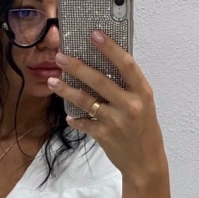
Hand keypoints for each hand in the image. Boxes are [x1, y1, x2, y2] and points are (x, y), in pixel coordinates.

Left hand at [48, 30, 166, 181]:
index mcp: (142, 92)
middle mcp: (130, 105)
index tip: (94, 34)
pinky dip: (75, 118)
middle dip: (77, 67)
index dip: (109, 48)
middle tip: (60, 56)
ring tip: (53, 80)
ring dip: (66, 90)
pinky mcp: (104, 136)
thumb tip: (106, 64)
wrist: (145, 163)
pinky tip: (69, 115)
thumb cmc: (145, 130)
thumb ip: (129, 87)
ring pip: (86, 101)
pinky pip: (84, 122)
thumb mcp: (144, 104)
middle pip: (99, 80)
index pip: (125, 64)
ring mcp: (116, 121)